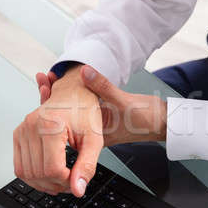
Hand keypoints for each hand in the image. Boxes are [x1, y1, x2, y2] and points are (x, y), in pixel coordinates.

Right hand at [13, 65, 103, 196]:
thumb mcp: (94, 139)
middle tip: (72, 182)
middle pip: (39, 174)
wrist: (73, 94)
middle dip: (57, 184)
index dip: (66, 182)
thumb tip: (78, 189)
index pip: (52, 170)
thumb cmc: (85, 112)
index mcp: (51, 126)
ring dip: (44, 184)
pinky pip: (19, 166)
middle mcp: (32, 126)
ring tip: (62, 179)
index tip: (77, 180)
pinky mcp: (18, 135)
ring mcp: (22, 130)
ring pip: (26, 174)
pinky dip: (33, 177)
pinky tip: (49, 176)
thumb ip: (87, 165)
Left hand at [38, 65, 166, 146]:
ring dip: (60, 94)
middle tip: (44, 79)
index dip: (51, 105)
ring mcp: (96, 125)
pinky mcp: (102, 116)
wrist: (162, 122)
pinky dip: (73, 94)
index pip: (65, 123)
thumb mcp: (123, 102)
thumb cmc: (146, 120)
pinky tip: (68, 82)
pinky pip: (82, 105)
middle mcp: (91, 133)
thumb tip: (85, 71)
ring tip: (51, 78)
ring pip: (70, 111)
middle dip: (52, 97)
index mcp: (93, 136)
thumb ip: (103, 87)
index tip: (45, 88)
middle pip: (63, 116)